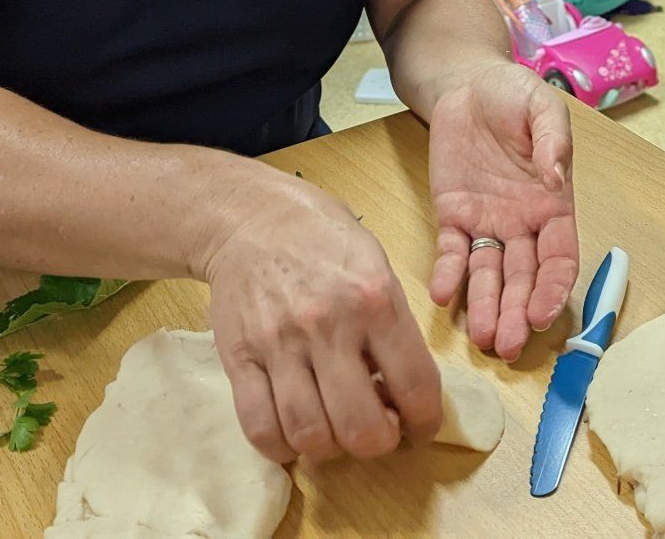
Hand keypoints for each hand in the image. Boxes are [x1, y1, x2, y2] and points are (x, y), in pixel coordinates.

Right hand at [202, 168, 441, 465]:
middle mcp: (328, 324)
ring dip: (331, 448)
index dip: (425, 423)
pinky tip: (295, 432)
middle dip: (379, 444)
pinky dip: (282, 447)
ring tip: (337, 430)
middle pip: (361, 426)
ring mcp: (279, 343)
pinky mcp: (239, 357)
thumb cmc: (323, 239)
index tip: (420, 428)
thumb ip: (393, 327)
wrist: (250, 216)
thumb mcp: (377, 266)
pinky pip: (259, 428)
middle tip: (378, 431)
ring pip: (310, 434)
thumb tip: (402, 393)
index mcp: (375, 298)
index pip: (415, 385)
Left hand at [426, 62, 576, 358]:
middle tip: (509, 346)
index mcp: (553, 204)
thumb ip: (552, 141)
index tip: (544, 315)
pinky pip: (449, 251)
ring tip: (484, 338)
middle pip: (523, 278)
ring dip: (487, 307)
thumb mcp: (543, 107)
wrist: (467, 82)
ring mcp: (486, 223)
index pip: (559, 258)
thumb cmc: (513, 94)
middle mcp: (522, 224)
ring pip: (489, 275)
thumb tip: (556, 179)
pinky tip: (443, 295)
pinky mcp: (451, 214)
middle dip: (518, 313)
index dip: (554, 289)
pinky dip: (447, 274)